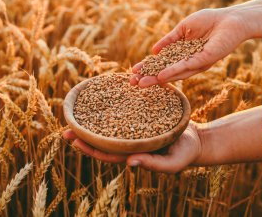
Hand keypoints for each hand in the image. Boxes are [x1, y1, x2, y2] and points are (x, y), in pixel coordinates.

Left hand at [62, 122, 202, 172]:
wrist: (195, 140)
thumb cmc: (184, 154)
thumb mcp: (171, 163)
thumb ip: (152, 164)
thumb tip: (129, 164)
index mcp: (132, 155)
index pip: (106, 154)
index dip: (89, 149)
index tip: (74, 141)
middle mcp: (128, 143)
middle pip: (103, 140)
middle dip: (84, 135)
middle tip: (66, 127)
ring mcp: (133, 131)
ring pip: (109, 126)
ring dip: (93, 121)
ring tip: (78, 111)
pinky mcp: (140, 118)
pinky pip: (123, 113)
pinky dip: (111, 108)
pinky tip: (102, 98)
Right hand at [130, 7, 247, 86]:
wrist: (230, 19)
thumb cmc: (208, 21)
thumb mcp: (183, 29)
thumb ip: (169, 40)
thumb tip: (153, 51)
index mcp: (181, 54)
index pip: (161, 63)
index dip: (147, 68)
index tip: (133, 72)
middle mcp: (188, 62)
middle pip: (165, 72)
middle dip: (148, 77)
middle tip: (132, 83)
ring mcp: (196, 63)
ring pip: (173, 73)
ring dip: (156, 79)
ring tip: (142, 83)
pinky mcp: (204, 60)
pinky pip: (186, 67)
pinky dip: (173, 71)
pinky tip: (161, 76)